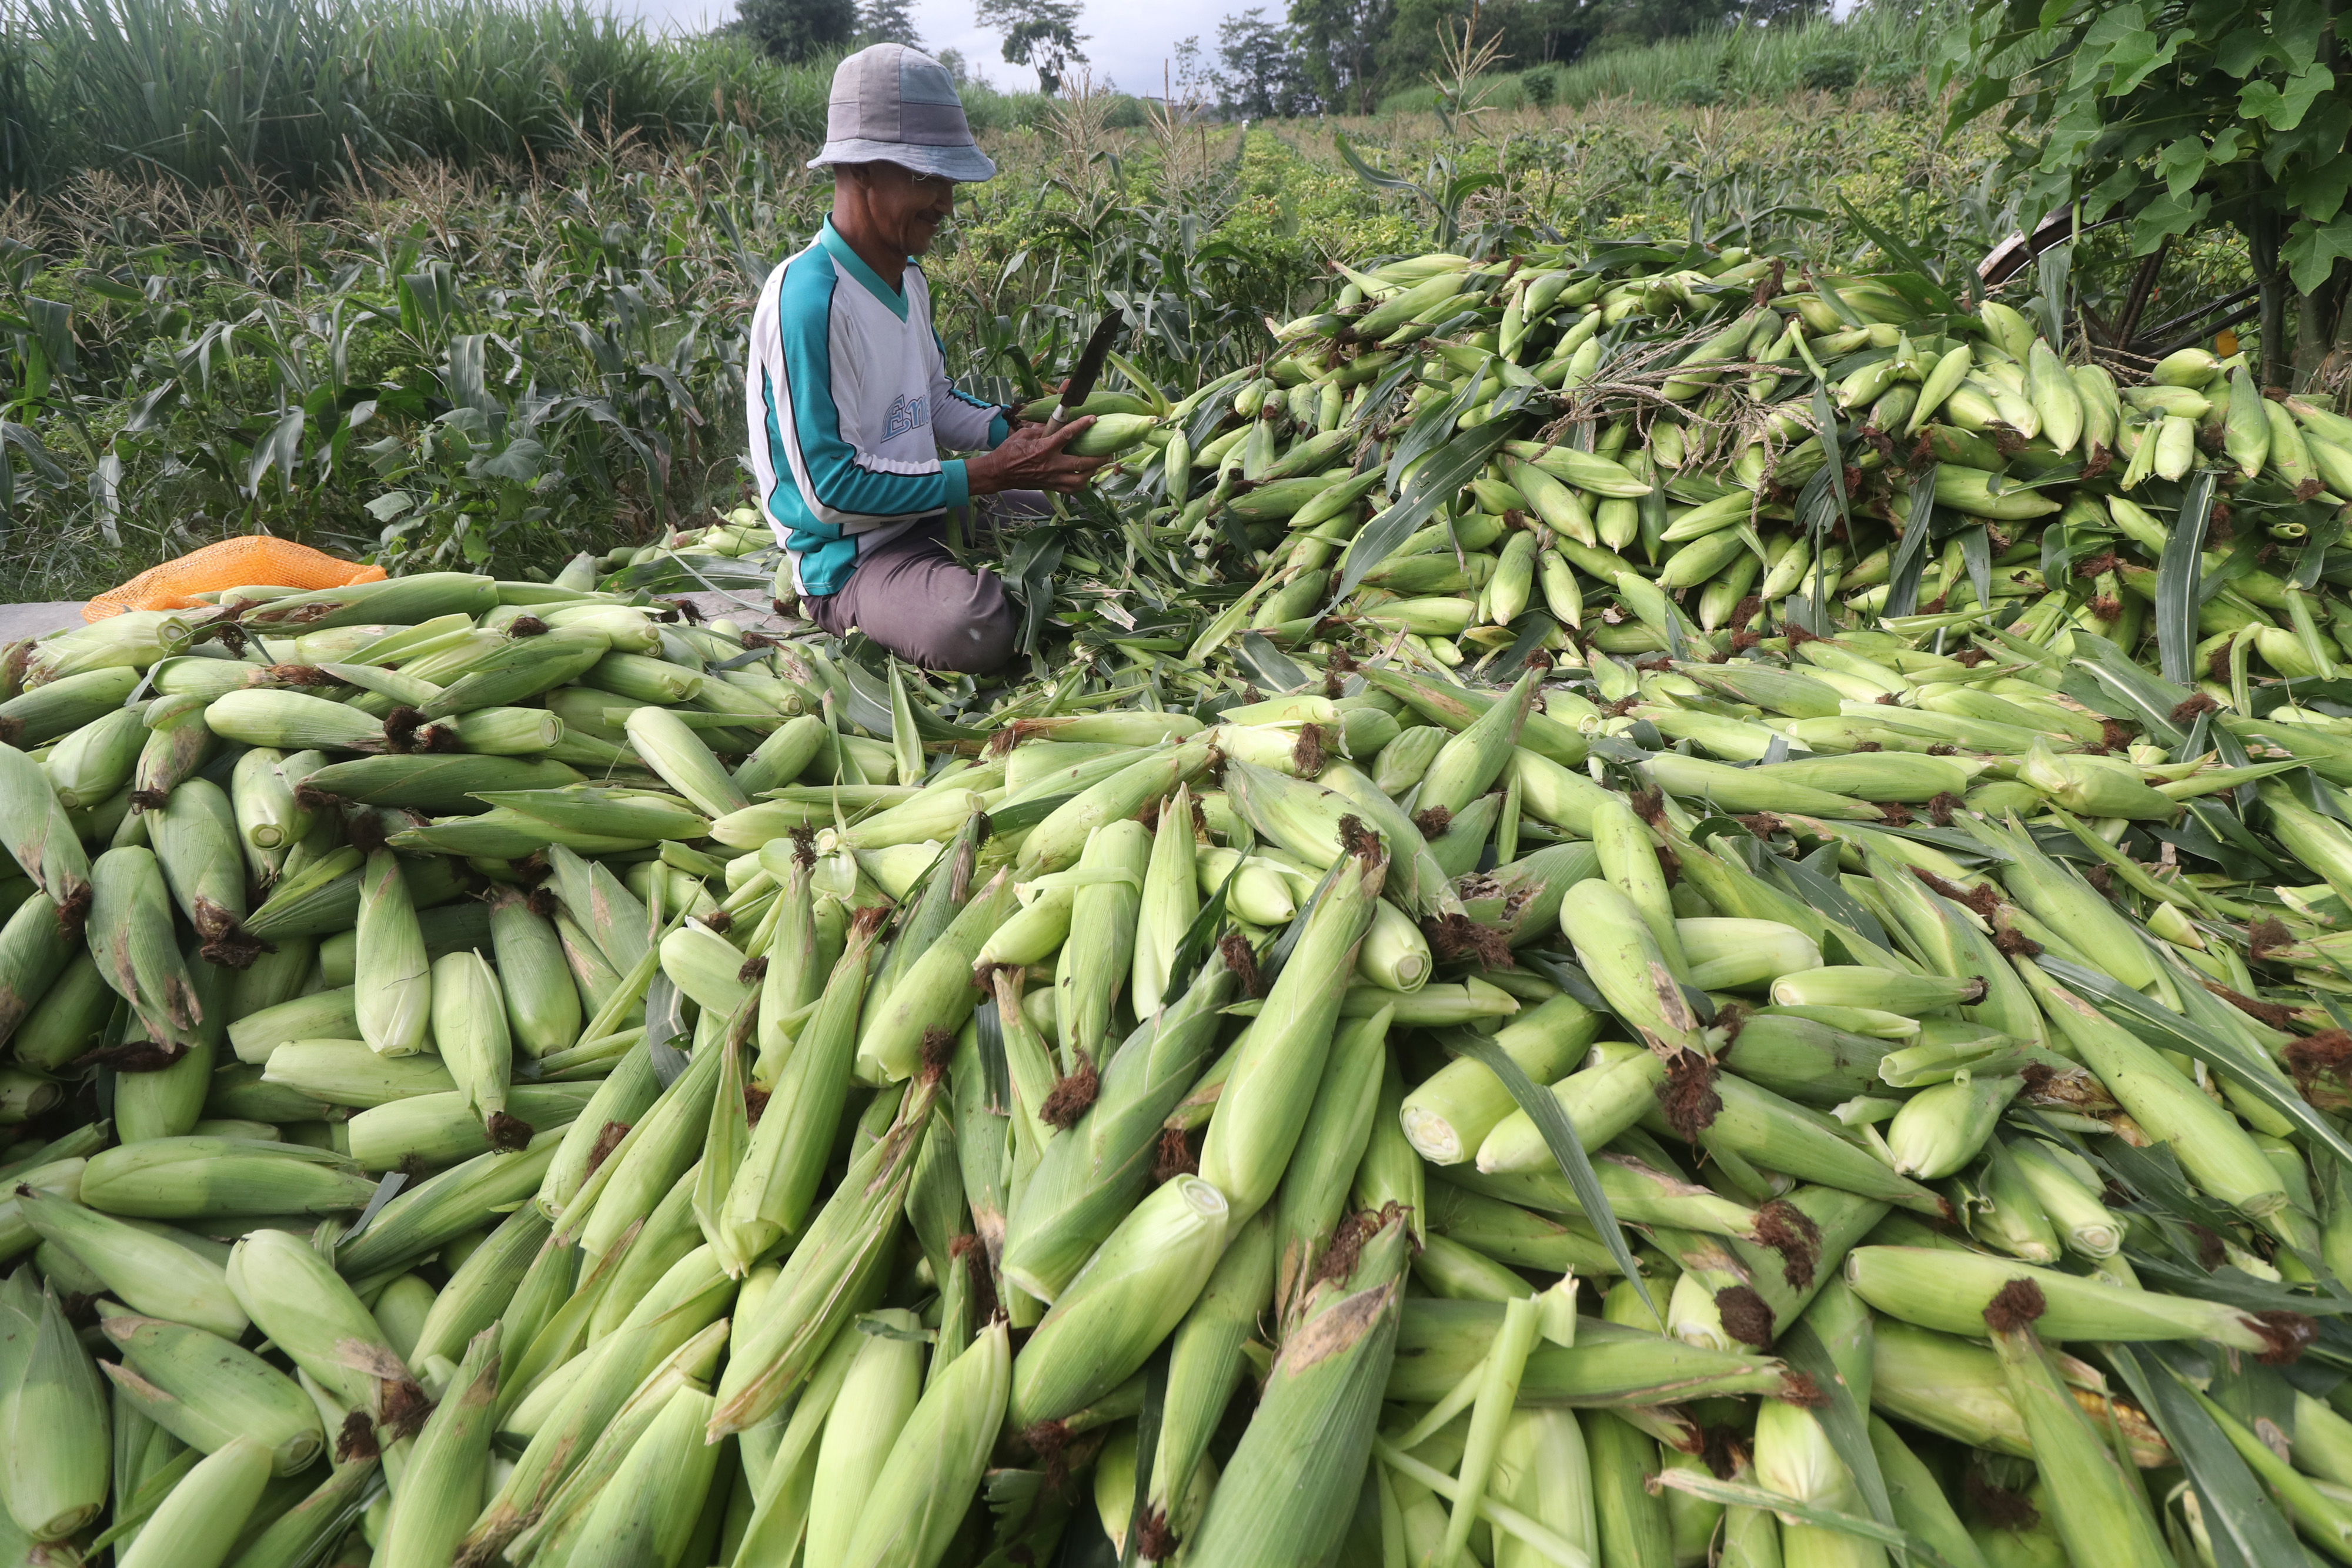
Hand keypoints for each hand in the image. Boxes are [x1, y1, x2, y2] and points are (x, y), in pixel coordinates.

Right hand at [966, 416, 1107, 495]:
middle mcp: (1051, 465)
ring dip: (1093, 472)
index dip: (1082, 425)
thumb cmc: (1009, 452)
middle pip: (1082, 462)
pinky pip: (1072, 489)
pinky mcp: (1051, 487)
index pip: (1067, 435)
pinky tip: (1086, 477)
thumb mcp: (1024, 435)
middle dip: (1098, 457)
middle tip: (1109, 452)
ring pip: (1081, 480)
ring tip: (1099, 465)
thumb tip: (1055, 423)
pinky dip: (1082, 484)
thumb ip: (1041, 429)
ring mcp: (1052, 478)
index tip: (1093, 419)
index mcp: (1044, 449)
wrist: (999, 473)